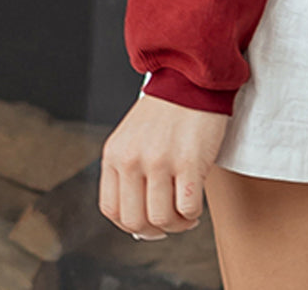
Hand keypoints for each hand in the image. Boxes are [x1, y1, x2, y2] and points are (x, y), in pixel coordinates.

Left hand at [99, 92, 229, 239]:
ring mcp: (160, 161)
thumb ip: (130, 170)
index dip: (130, 223)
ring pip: (162, 219)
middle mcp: (133, 159)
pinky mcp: (189, 161)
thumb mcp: (134, 135)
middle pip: (135, 220)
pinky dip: (192, 214)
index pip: (111, 209)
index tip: (146, 221)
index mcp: (115, 154)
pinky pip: (187, 208)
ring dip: (176, 225)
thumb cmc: (168, 107)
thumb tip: (141, 217)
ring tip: (186, 215)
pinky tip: (196, 206)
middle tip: (169, 222)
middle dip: (154, 230)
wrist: (193, 76)